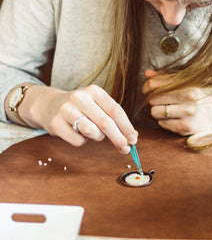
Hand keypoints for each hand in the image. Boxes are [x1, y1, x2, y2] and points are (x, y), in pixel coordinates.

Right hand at [17, 84, 137, 153]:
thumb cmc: (80, 107)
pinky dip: (83, 141)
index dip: (126, 126)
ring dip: (98, 137)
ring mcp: (66, 110)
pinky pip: (78, 141)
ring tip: (95, 133)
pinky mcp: (56, 124)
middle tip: (126, 149)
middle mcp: (80, 98)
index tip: (134, 139)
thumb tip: (132, 136)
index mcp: (94, 91)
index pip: (115, 110)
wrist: (49, 105)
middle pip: (105, 122)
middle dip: (118, 138)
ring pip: (91, 131)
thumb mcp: (97, 105)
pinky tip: (78, 133)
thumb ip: (114, 118)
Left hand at [142, 69, 211, 135]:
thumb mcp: (181, 83)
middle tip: (160, 101)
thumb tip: (147, 73)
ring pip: (155, 112)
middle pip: (152, 98)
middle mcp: (188, 96)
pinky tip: (174, 118)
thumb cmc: (193, 97)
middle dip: (153, 100)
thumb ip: (163, 77)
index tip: (149, 89)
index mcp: (186, 83)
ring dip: (158, 112)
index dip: (147, 87)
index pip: (153, 84)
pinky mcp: (185, 127)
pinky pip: (162, 123)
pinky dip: (165, 121)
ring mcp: (188, 113)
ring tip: (167, 109)